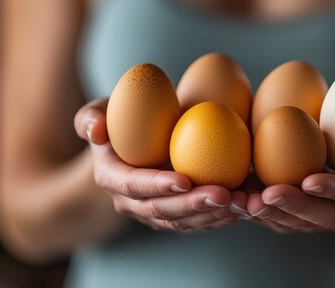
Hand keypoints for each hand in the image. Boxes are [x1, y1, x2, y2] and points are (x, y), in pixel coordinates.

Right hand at [74, 98, 246, 231]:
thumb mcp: (100, 111)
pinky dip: (220, 217)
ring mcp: (153, 213)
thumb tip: (96, 131)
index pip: (134, 185)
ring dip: (212, 216)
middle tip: (223, 194)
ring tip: (239, 203)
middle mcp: (130, 203)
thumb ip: (91, 116)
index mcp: (111, 178)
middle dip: (192, 205)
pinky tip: (243, 206)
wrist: (136, 141)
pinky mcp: (175, 216)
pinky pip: (197, 222)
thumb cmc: (119, 119)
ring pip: (183, 222)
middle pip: (162, 210)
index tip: (185, 179)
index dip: (157, 185)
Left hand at [246, 104, 334, 232]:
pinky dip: (260, 213)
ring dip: (272, 215)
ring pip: (300, 224)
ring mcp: (329, 217)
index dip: (334, 188)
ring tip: (245, 201)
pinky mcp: (306, 218)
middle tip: (266, 195)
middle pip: (326, 216)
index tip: (308, 180)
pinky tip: (238, 199)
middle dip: (296, 208)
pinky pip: (283, 221)